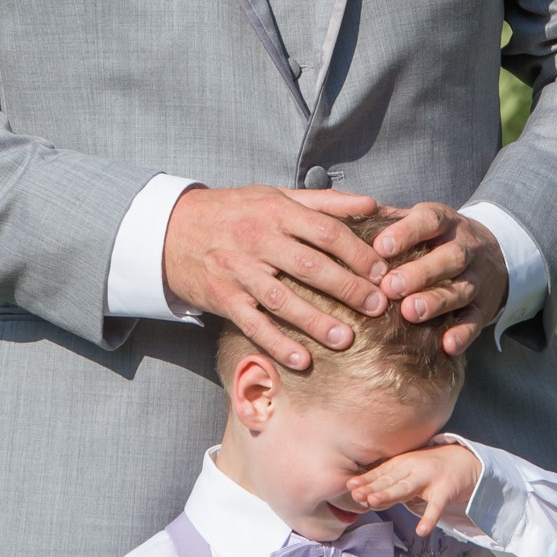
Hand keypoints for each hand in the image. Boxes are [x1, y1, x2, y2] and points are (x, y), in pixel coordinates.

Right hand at [162, 185, 387, 369]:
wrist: (173, 229)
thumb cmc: (235, 211)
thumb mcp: (276, 196)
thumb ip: (326, 202)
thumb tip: (373, 205)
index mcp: (277, 212)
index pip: (327, 232)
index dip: (358, 252)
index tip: (383, 271)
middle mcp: (259, 240)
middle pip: (311, 266)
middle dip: (348, 288)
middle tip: (377, 307)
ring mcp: (239, 271)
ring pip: (282, 299)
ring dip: (315, 321)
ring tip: (346, 339)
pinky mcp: (223, 298)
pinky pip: (253, 324)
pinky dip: (277, 343)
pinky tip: (301, 360)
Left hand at [346, 442, 480, 535]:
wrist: (467, 459)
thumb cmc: (432, 467)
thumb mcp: (410, 469)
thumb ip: (392, 480)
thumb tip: (366, 495)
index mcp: (404, 463)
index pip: (382, 472)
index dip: (366, 480)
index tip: (350, 487)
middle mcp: (414, 468)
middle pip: (390, 480)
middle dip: (372, 488)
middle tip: (356, 495)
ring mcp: (430, 478)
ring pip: (407, 488)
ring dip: (389, 494)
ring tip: (373, 502)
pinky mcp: (446, 490)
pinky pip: (436, 506)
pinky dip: (429, 518)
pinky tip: (422, 530)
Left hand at [372, 205, 508, 354]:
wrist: (494, 254)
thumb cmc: (438, 238)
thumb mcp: (419, 220)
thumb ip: (387, 219)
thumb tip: (343, 214)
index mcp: (445, 222)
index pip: (428, 221)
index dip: (406, 233)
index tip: (380, 247)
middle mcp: (465, 248)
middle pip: (449, 257)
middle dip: (420, 272)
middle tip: (390, 287)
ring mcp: (477, 278)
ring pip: (461, 289)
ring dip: (436, 302)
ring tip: (410, 312)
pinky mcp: (484, 307)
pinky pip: (476, 321)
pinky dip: (463, 334)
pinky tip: (446, 345)